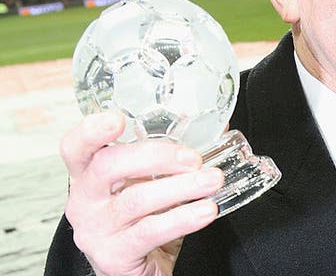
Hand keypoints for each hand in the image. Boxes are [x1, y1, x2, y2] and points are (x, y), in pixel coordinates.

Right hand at [61, 112, 223, 275]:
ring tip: (212, 181)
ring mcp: (96, 229)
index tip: (117, 119)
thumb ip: (169, 156)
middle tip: (193, 158)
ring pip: (136, 199)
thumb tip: (216, 127)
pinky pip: (151, 231)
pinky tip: (205, 210)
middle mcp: (85, 200)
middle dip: (157, 156)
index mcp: (89, 174)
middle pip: (108, 166)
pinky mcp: (113, 254)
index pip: (75, 147)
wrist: (139, 269)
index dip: (91, 131)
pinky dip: (183, 218)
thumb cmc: (142, 217)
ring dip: (182, 187)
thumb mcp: (148, 183)